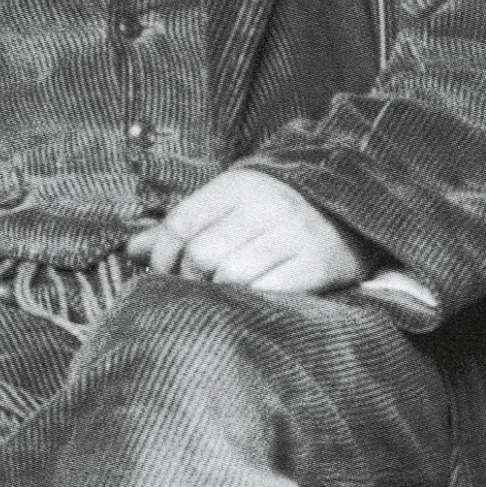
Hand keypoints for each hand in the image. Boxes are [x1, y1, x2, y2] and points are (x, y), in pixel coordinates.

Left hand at [126, 169, 368, 294]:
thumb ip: (183, 226)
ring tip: (224, 293)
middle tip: (198, 287)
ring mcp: (293, 235)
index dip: (163, 254)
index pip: (181, 223)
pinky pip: (267, 293)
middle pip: (201, 254)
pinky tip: (253, 299)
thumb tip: (132, 250)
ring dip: (220, 293)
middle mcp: (265, 205)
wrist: (353, 208)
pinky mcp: (316, 265)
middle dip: (190, 279)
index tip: (165, 270)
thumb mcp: (231, 204)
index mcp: (238, 184)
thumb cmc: (277, 210)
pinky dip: (252, 301)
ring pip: (230, 276)